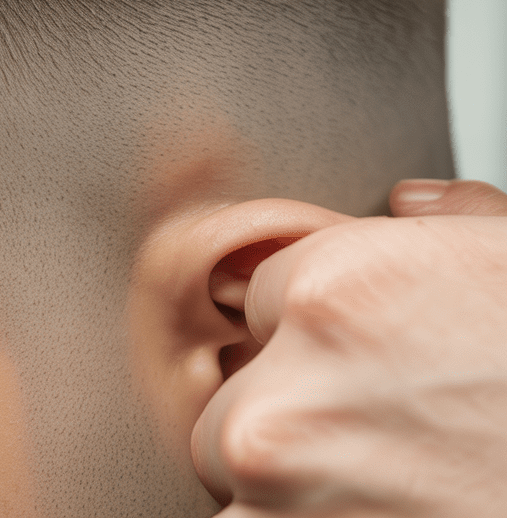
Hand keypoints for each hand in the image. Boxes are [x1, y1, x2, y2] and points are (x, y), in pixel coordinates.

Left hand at [191, 179, 506, 514]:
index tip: (365, 368)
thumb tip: (411, 202)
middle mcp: (288, 396)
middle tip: (386, 442)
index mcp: (330, 294)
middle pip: (235, 402)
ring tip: (400, 490)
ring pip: (242, 484)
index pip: (260, 303)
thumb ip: (454, 221)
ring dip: (297, 493)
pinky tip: (396, 515)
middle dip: (293, 421)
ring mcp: (284, 495)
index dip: (314, 338)